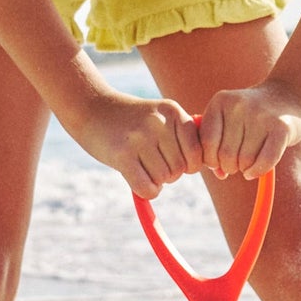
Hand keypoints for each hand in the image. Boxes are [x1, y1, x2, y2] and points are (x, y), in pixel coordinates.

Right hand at [67, 90, 201, 198]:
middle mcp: (158, 122)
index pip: (198, 152)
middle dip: (170, 173)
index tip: (179, 163)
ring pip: (164, 179)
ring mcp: (140, 137)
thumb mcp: (159, 115)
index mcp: (172, 111)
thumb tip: (209, 165)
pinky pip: (147, 188)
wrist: (91, 108)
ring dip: (155, 181)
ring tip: (141, 166)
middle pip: (180, 169)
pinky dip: (146, 191)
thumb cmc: (130, 120)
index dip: (190, 164)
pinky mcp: (122, 154)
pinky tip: (137, 180)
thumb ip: (182, 135)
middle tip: (152, 164)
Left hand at [199, 80, 300, 179]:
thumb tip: (220, 175)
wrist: (287, 96)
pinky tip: (254, 171)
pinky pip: (265, 161)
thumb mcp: (228, 121)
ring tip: (248, 162)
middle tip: (235, 164)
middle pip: (225, 154)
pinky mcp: (282, 128)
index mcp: (220, 101)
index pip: (206, 142)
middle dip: (229, 167)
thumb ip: (216, 146)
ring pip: (245, 160)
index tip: (218, 162)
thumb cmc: (251, 116)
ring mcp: (261, 115)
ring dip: (244, 169)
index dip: (210, 160)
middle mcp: (240, 105)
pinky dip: (257, 172)